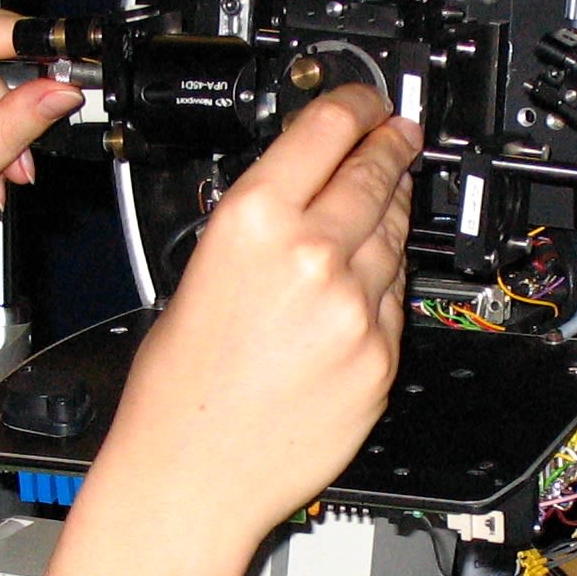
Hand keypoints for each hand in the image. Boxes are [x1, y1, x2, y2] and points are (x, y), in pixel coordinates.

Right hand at [0, 85, 420, 575]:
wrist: (192, 477)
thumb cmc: (176, 390)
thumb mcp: (194, 274)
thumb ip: (258, 225)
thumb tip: (301, 189)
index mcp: (252, 221)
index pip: (328, 127)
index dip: (358, 102)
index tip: (369, 98)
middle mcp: (312, 256)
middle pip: (376, 170)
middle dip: (391, 145)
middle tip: (399, 133)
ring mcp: (356, 308)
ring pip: (396, 233)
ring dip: (392, 211)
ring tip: (384, 200)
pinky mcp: (383, 355)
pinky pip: (400, 298)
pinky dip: (388, 282)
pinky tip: (364, 283)